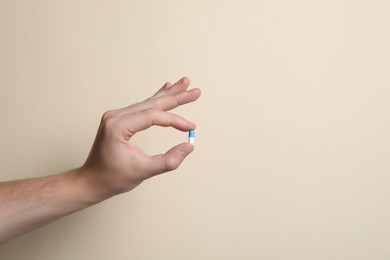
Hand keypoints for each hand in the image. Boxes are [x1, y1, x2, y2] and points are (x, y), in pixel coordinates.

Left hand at [80, 77, 200, 196]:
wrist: (92, 180)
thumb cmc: (113, 178)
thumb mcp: (143, 172)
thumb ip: (168, 161)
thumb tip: (189, 146)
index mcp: (118, 126)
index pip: (152, 116)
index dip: (174, 120)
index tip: (191, 127)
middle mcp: (115, 116)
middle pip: (152, 103)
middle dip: (176, 97)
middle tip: (196, 91)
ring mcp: (117, 116)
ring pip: (148, 102)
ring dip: (169, 95)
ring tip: (185, 83)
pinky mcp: (120, 119)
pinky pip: (142, 106)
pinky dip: (157, 99)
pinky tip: (166, 88)